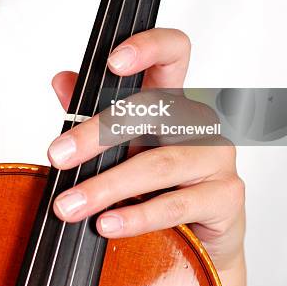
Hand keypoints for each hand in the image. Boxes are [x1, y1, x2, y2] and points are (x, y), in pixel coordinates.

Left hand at [48, 28, 248, 285]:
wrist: (201, 237)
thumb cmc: (160, 184)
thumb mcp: (122, 146)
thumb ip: (93, 114)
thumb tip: (62, 80)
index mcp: (173, 100)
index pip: (172, 53)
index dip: (148, 48)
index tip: (113, 63)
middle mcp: (199, 120)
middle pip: (152, 112)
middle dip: (97, 136)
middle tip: (59, 155)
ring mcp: (218, 154)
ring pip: (159, 163)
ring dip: (107, 186)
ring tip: (71, 204)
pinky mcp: (227, 194)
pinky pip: (176, 203)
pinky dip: (137, 216)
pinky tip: (108, 223)